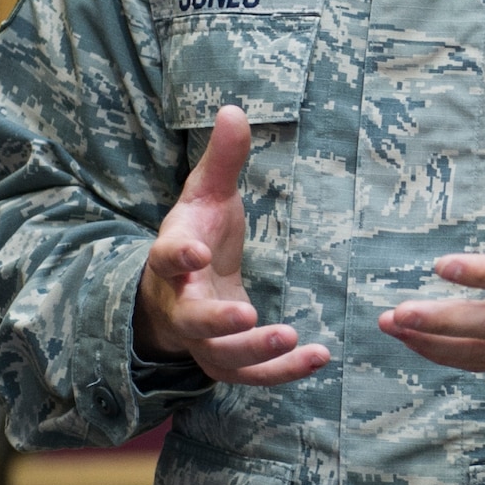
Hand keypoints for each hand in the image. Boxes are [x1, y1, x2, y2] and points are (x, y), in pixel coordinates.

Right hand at [133, 105, 329, 384]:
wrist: (176, 292)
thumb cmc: (196, 236)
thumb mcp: (206, 195)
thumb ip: (223, 159)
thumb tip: (234, 108)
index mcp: (172, 260)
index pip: (166, 259)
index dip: (177, 257)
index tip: (195, 253)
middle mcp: (182, 305)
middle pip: (193, 320)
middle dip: (218, 322)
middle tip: (248, 315)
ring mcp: (202, 340)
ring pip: (222, 359)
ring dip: (257, 355)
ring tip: (295, 340)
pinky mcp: (226, 360)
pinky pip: (251, 376)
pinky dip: (283, 373)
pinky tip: (319, 357)